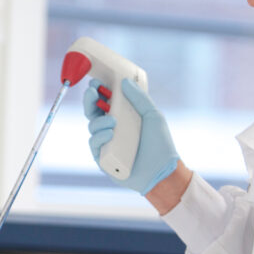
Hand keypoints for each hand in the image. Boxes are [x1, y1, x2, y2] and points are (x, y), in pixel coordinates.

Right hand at [84, 78, 178, 194]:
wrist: (162, 171)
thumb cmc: (160, 145)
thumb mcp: (153, 116)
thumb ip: (140, 98)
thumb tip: (125, 81)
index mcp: (124, 118)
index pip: (106, 101)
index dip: (100, 91)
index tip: (97, 82)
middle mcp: (113, 129)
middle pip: (93, 112)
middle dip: (90, 100)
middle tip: (93, 92)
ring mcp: (107, 143)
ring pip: (92, 127)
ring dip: (98, 120)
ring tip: (112, 121)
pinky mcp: (103, 158)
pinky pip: (94, 144)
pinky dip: (100, 137)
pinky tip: (110, 133)